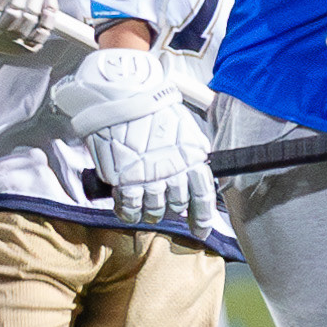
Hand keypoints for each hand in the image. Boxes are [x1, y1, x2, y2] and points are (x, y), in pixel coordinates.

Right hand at [53, 45, 218, 230]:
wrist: (123, 96)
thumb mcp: (184, 130)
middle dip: (171, 210)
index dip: (203, 218)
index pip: (203, 197)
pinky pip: (128, 208)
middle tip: (164, 206)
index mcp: (192, 159)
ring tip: (145, 206)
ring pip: (153, 211)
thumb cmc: (153, 110)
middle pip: (176, 206)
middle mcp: (173, 172)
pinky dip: (128, 212)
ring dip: (151, 213)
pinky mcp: (123, 180)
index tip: (201, 230)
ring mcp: (147, 178)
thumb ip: (192, 155)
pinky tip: (127, 209)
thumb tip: (197, 176)